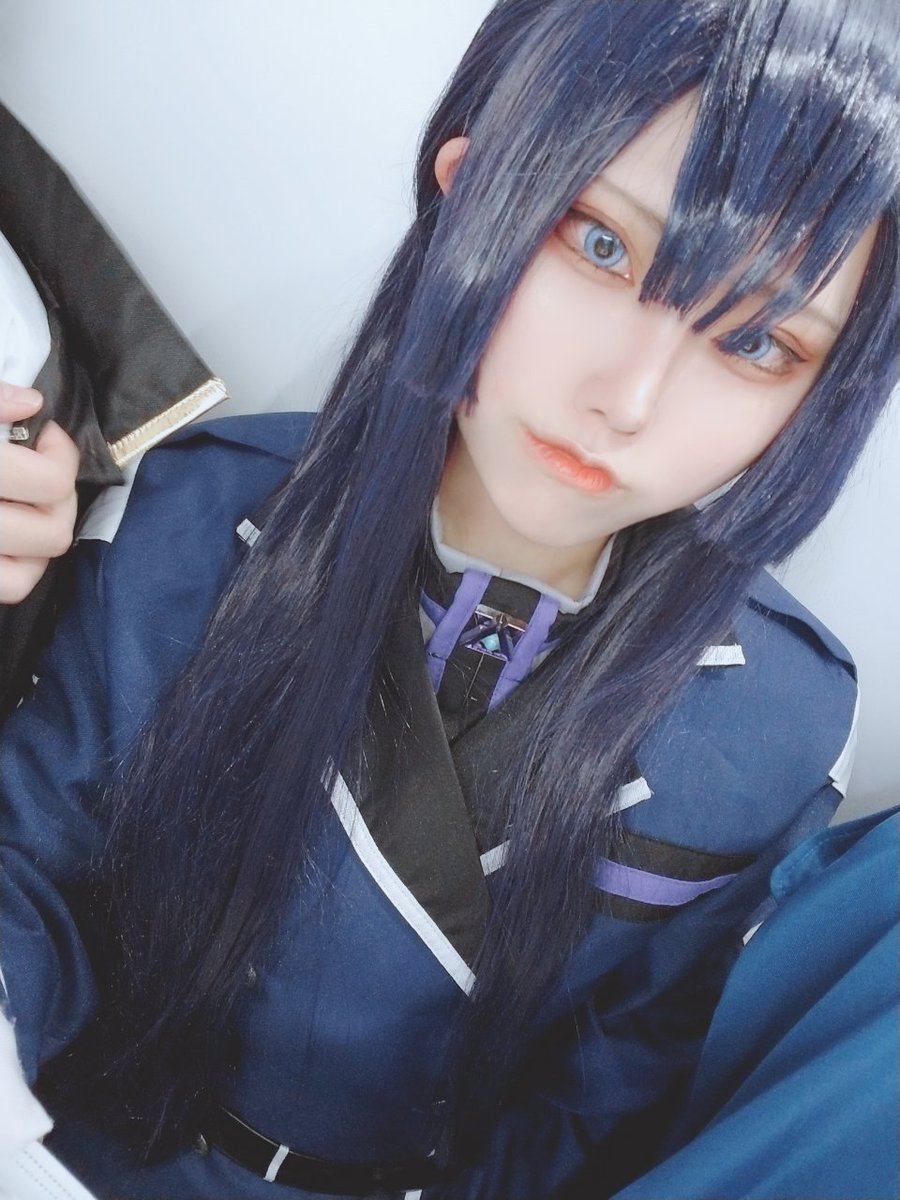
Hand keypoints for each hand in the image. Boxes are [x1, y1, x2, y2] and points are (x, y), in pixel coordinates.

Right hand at [0, 383, 79, 603]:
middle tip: (37, 471)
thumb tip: (31, 403)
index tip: (44, 433)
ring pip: (37, 565)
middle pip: (54, 529)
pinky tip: (11, 539)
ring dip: (39, 533)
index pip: (51, 481)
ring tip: (22, 504)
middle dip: (56, 496)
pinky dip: (20, 568)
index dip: (61, 453)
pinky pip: (14, 587)